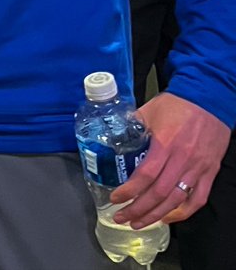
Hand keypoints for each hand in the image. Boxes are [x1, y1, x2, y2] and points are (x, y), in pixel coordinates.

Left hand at [110, 92, 230, 227]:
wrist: (208, 99)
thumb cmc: (177, 104)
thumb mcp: (148, 111)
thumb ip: (132, 126)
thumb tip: (112, 136)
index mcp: (165, 143)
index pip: (146, 175)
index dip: (130, 191)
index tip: (115, 198)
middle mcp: (183, 159)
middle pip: (160, 193)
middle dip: (138, 209)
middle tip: (121, 217)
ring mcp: (198, 168)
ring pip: (177, 200)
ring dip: (156, 215)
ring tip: (138, 222)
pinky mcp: (210, 172)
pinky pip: (198, 199)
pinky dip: (183, 212)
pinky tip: (167, 218)